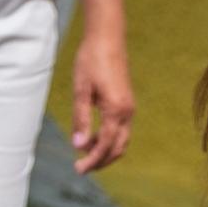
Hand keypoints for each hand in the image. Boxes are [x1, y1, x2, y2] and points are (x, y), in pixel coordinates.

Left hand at [71, 32, 133, 173]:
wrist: (107, 37)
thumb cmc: (91, 60)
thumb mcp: (81, 90)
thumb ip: (81, 119)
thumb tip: (78, 146)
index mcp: (116, 110)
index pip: (106, 145)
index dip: (93, 160)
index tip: (79, 169)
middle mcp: (127, 113)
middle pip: (118, 148)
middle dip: (101, 161)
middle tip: (81, 168)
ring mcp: (129, 109)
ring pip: (121, 141)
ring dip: (106, 152)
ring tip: (86, 155)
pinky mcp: (126, 104)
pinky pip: (121, 130)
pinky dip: (109, 140)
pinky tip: (94, 138)